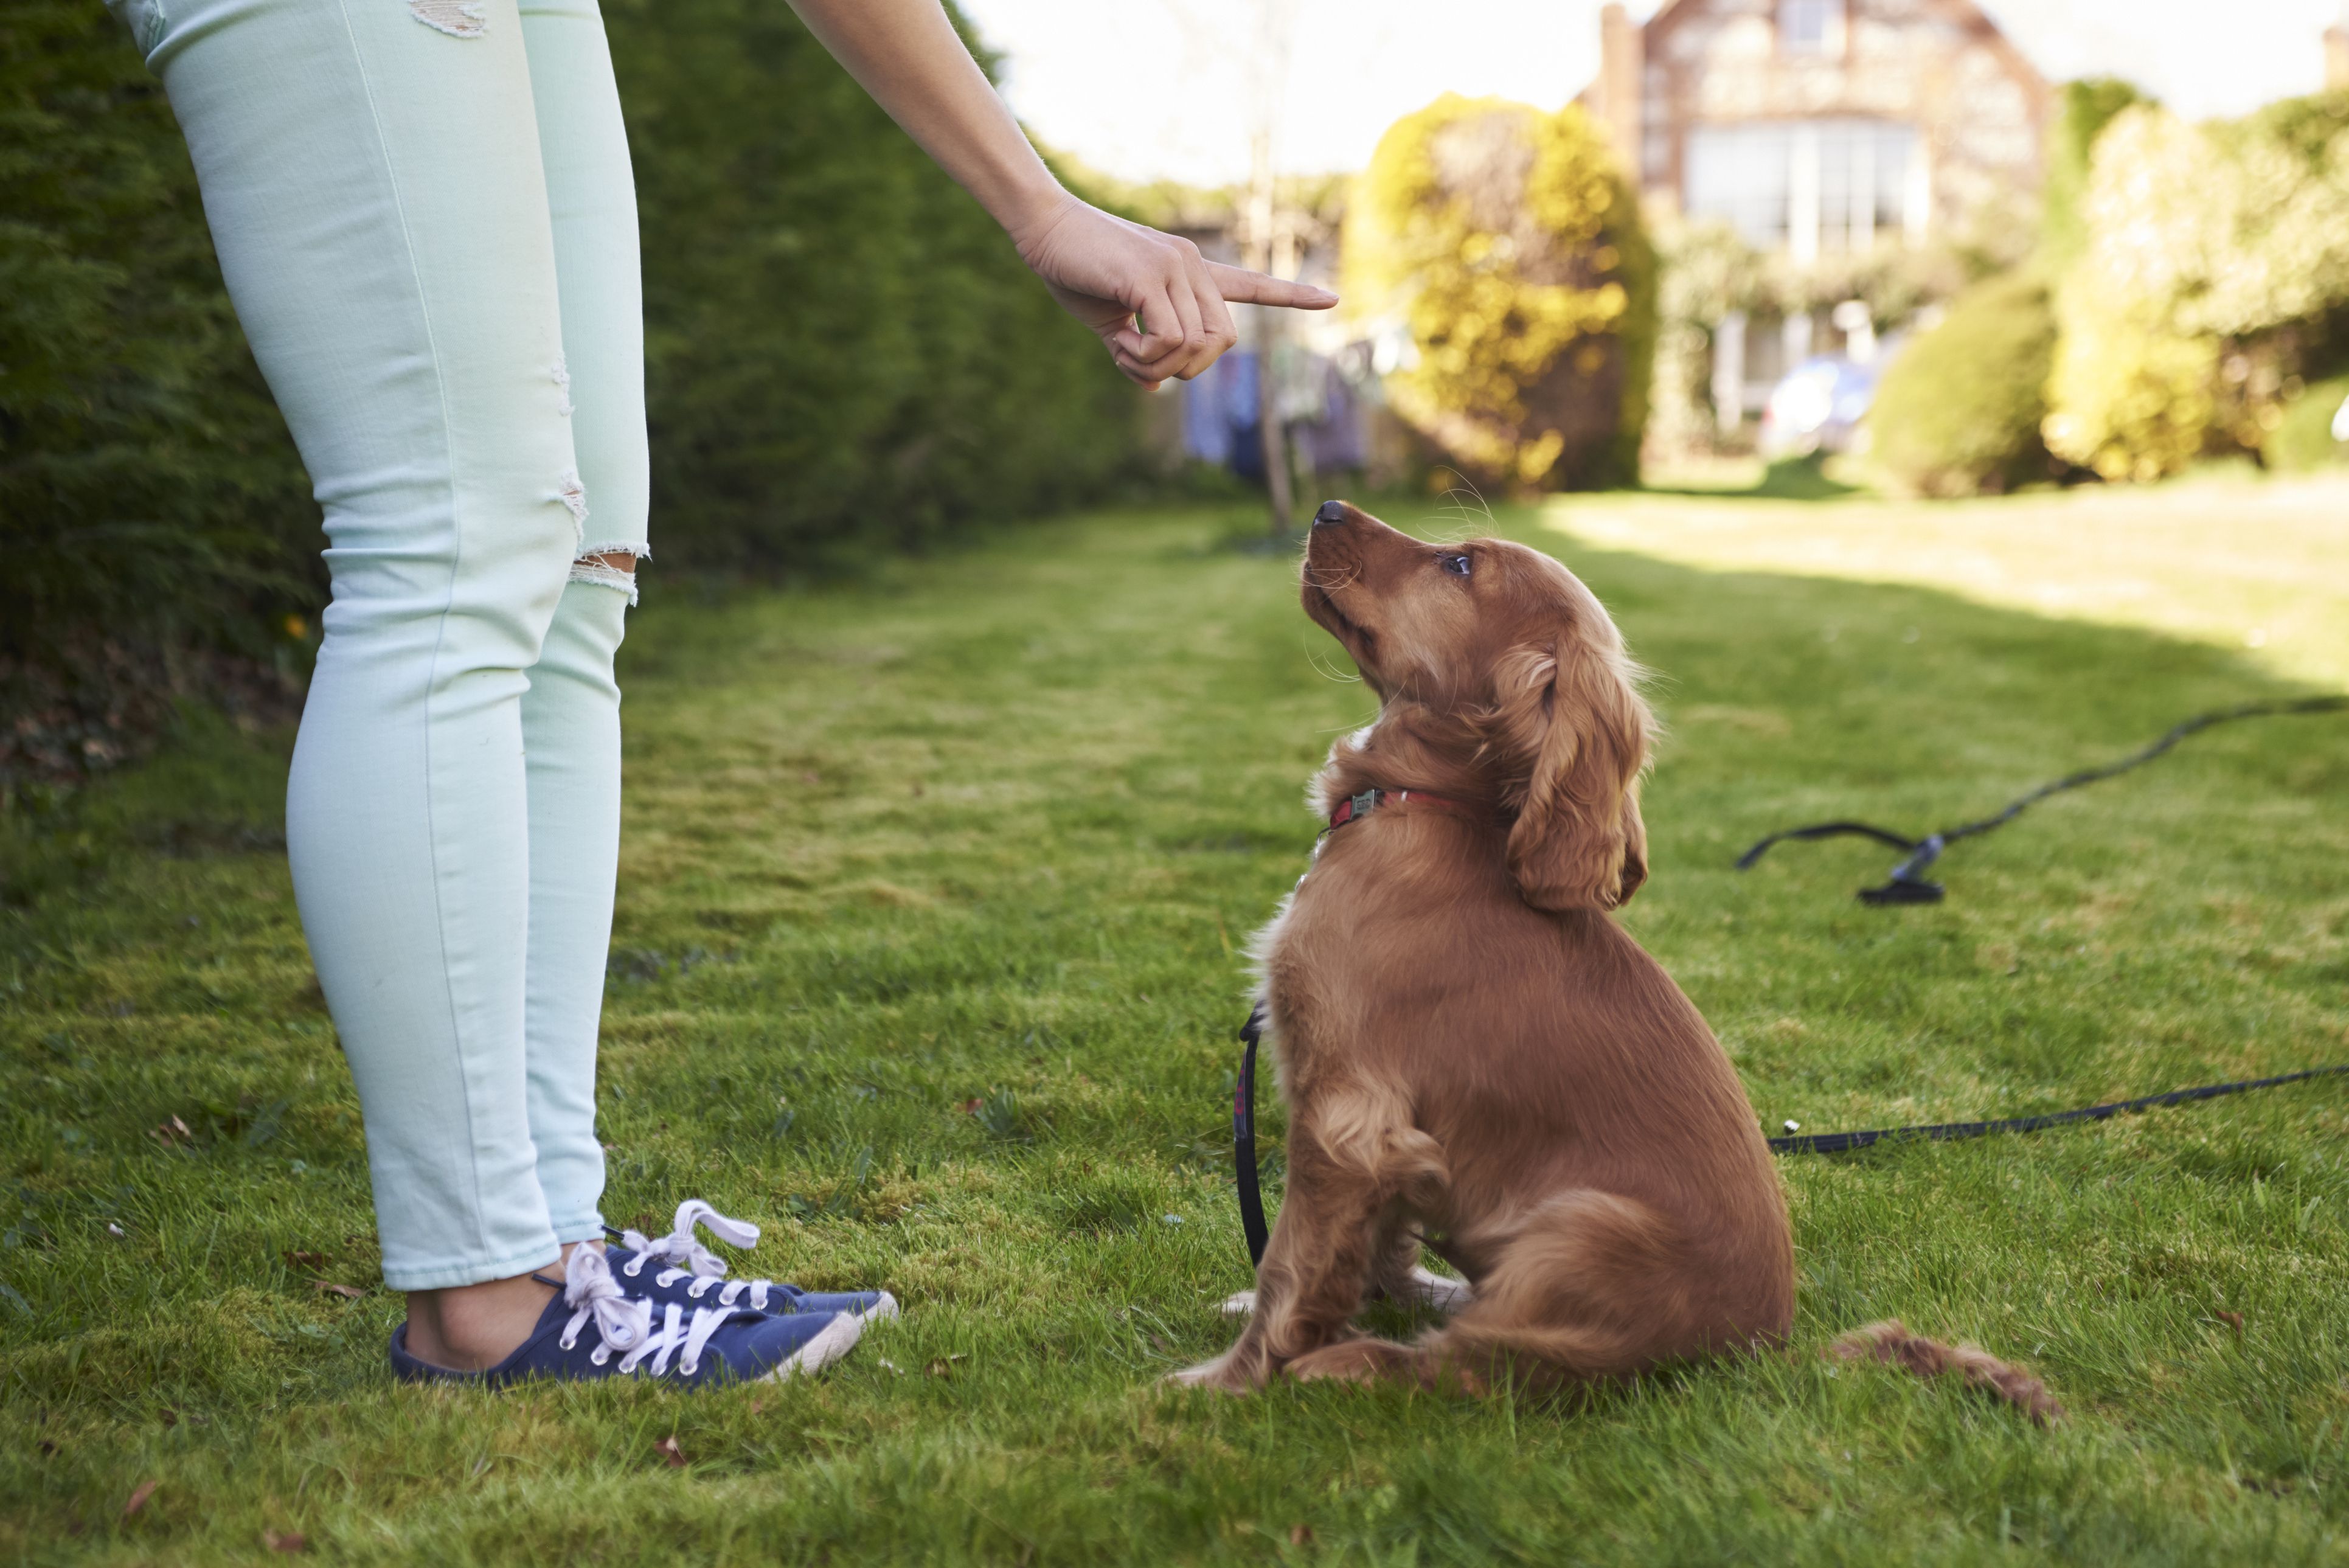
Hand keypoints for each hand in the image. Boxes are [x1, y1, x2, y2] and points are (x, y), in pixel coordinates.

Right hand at [1011, 194, 1336, 389]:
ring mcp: (1175, 267)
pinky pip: (1170, 340)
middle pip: (1220, 342)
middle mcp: (1192, 265)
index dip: (1291, 295)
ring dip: (1157, 366)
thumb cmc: (1072, 269)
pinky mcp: (1151, 275)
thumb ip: (1137, 351)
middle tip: (1140, 362)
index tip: (1330, 299)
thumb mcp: (1110, 321)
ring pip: (1196, 346)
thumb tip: (1154, 387)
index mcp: (1189, 272)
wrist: (1042, 229)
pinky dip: (1144, 357)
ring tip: (1121, 348)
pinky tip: (1118, 340)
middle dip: (1185, 370)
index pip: (1250, 284)